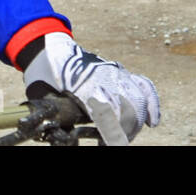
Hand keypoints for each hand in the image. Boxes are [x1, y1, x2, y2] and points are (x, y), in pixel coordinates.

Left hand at [23, 32, 159, 144]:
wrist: (47, 48)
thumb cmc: (43, 76)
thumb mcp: (43, 98)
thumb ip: (58, 118)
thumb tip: (68, 140)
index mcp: (84, 83)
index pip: (109, 114)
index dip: (112, 134)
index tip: (107, 146)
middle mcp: (104, 76)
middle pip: (129, 108)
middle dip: (125, 132)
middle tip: (113, 143)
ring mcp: (114, 71)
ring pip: (138, 99)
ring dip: (136, 123)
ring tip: (125, 136)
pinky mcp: (119, 71)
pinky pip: (143, 85)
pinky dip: (151, 104)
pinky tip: (152, 122)